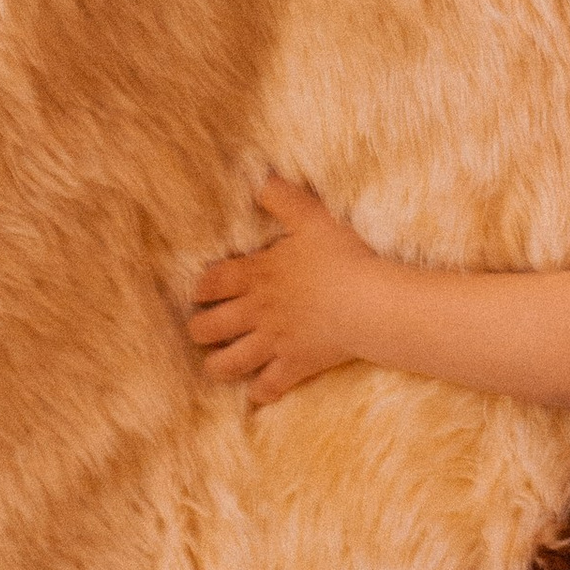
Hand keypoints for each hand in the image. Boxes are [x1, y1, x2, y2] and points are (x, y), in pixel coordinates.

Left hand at [186, 173, 378, 401]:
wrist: (369, 302)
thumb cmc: (342, 258)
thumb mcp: (313, 218)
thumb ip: (283, 198)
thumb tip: (260, 179)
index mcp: (257, 275)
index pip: (210, 284)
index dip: (200, 289)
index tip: (200, 293)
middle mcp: (257, 312)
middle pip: (206, 328)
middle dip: (200, 329)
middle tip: (206, 328)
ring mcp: (273, 342)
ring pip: (227, 363)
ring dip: (219, 365)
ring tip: (221, 362)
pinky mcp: (295, 366)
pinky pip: (267, 387)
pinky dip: (261, 391)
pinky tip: (260, 388)